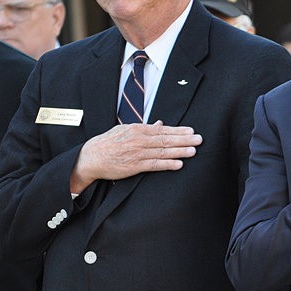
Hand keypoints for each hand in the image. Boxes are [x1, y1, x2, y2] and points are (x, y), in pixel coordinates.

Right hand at [70, 120, 201, 192]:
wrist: (91, 157)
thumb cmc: (109, 142)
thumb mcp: (125, 130)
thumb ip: (144, 127)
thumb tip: (160, 124)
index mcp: (138, 129)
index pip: (163, 130)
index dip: (179, 130)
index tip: (191, 131)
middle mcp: (139, 140)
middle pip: (166, 139)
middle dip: (184, 139)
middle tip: (199, 139)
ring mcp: (137, 153)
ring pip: (162, 152)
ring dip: (179, 151)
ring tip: (193, 151)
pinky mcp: (134, 166)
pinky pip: (154, 165)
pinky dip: (167, 164)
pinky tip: (178, 164)